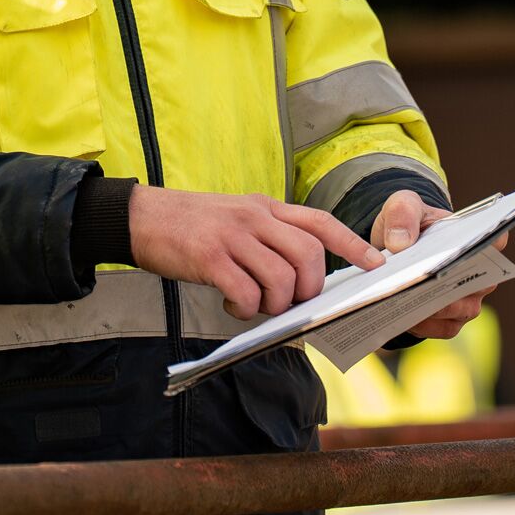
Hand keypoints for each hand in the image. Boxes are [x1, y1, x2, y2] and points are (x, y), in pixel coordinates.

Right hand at [128, 185, 383, 320]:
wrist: (139, 217)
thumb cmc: (189, 225)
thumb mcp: (235, 216)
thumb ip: (265, 237)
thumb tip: (296, 278)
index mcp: (264, 206)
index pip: (319, 222)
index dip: (352, 244)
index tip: (375, 264)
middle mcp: (254, 216)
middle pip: (309, 255)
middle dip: (309, 289)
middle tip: (290, 302)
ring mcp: (232, 235)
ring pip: (282, 278)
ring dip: (275, 304)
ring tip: (255, 305)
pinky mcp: (209, 256)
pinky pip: (246, 292)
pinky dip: (245, 308)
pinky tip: (231, 305)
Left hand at [371, 189, 507, 339]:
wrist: (394, 250)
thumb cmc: (409, 224)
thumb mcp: (402, 206)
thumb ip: (402, 214)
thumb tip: (399, 243)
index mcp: (474, 238)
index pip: (496, 239)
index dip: (492, 242)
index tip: (475, 243)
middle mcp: (480, 272)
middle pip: (477, 282)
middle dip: (449, 281)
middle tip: (425, 278)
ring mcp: (468, 299)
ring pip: (460, 308)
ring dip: (434, 305)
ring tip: (407, 298)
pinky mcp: (451, 321)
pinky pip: (444, 328)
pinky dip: (425, 323)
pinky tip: (404, 314)